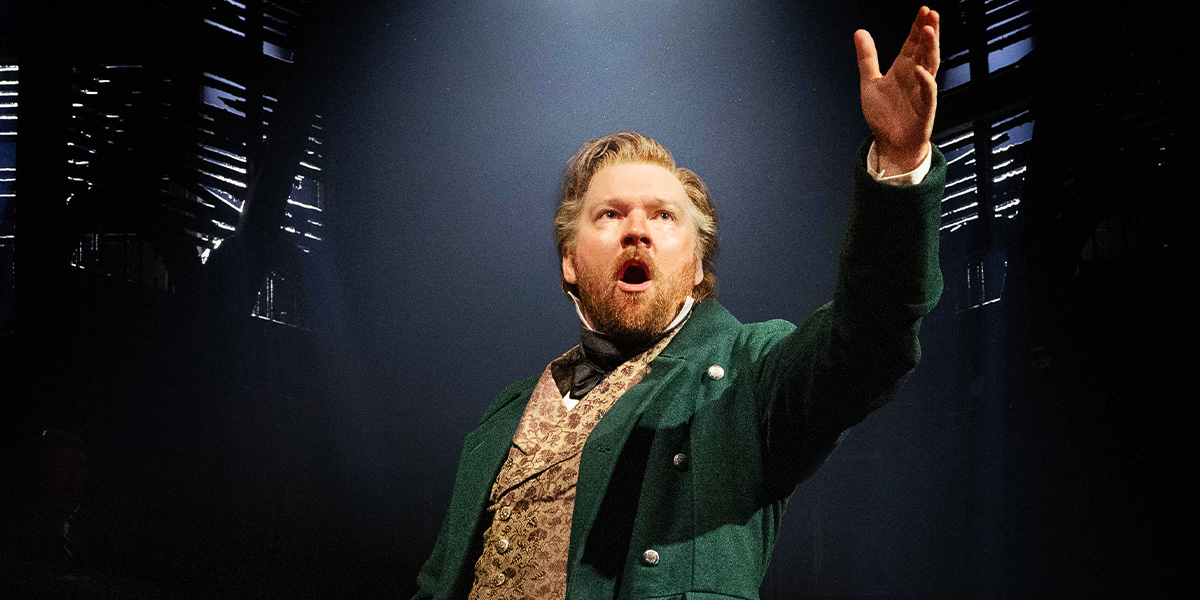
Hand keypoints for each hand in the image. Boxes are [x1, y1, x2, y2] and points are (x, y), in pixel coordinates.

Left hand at [855, 6, 939, 173]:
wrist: (891, 142)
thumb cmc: (885, 115)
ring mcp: (922, 91)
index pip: (913, 43)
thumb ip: (867, 58)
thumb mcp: (870, 82)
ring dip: (931, 48)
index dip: (917, 27)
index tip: (923, 9)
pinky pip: (928, 92)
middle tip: (932, 13)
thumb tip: (860, 32)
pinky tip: (919, 69)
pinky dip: (925, 81)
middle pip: (925, 50)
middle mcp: (915, 77)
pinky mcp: (925, 109)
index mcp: (903, 69)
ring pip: (930, 66)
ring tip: (929, 30)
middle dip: (929, 31)